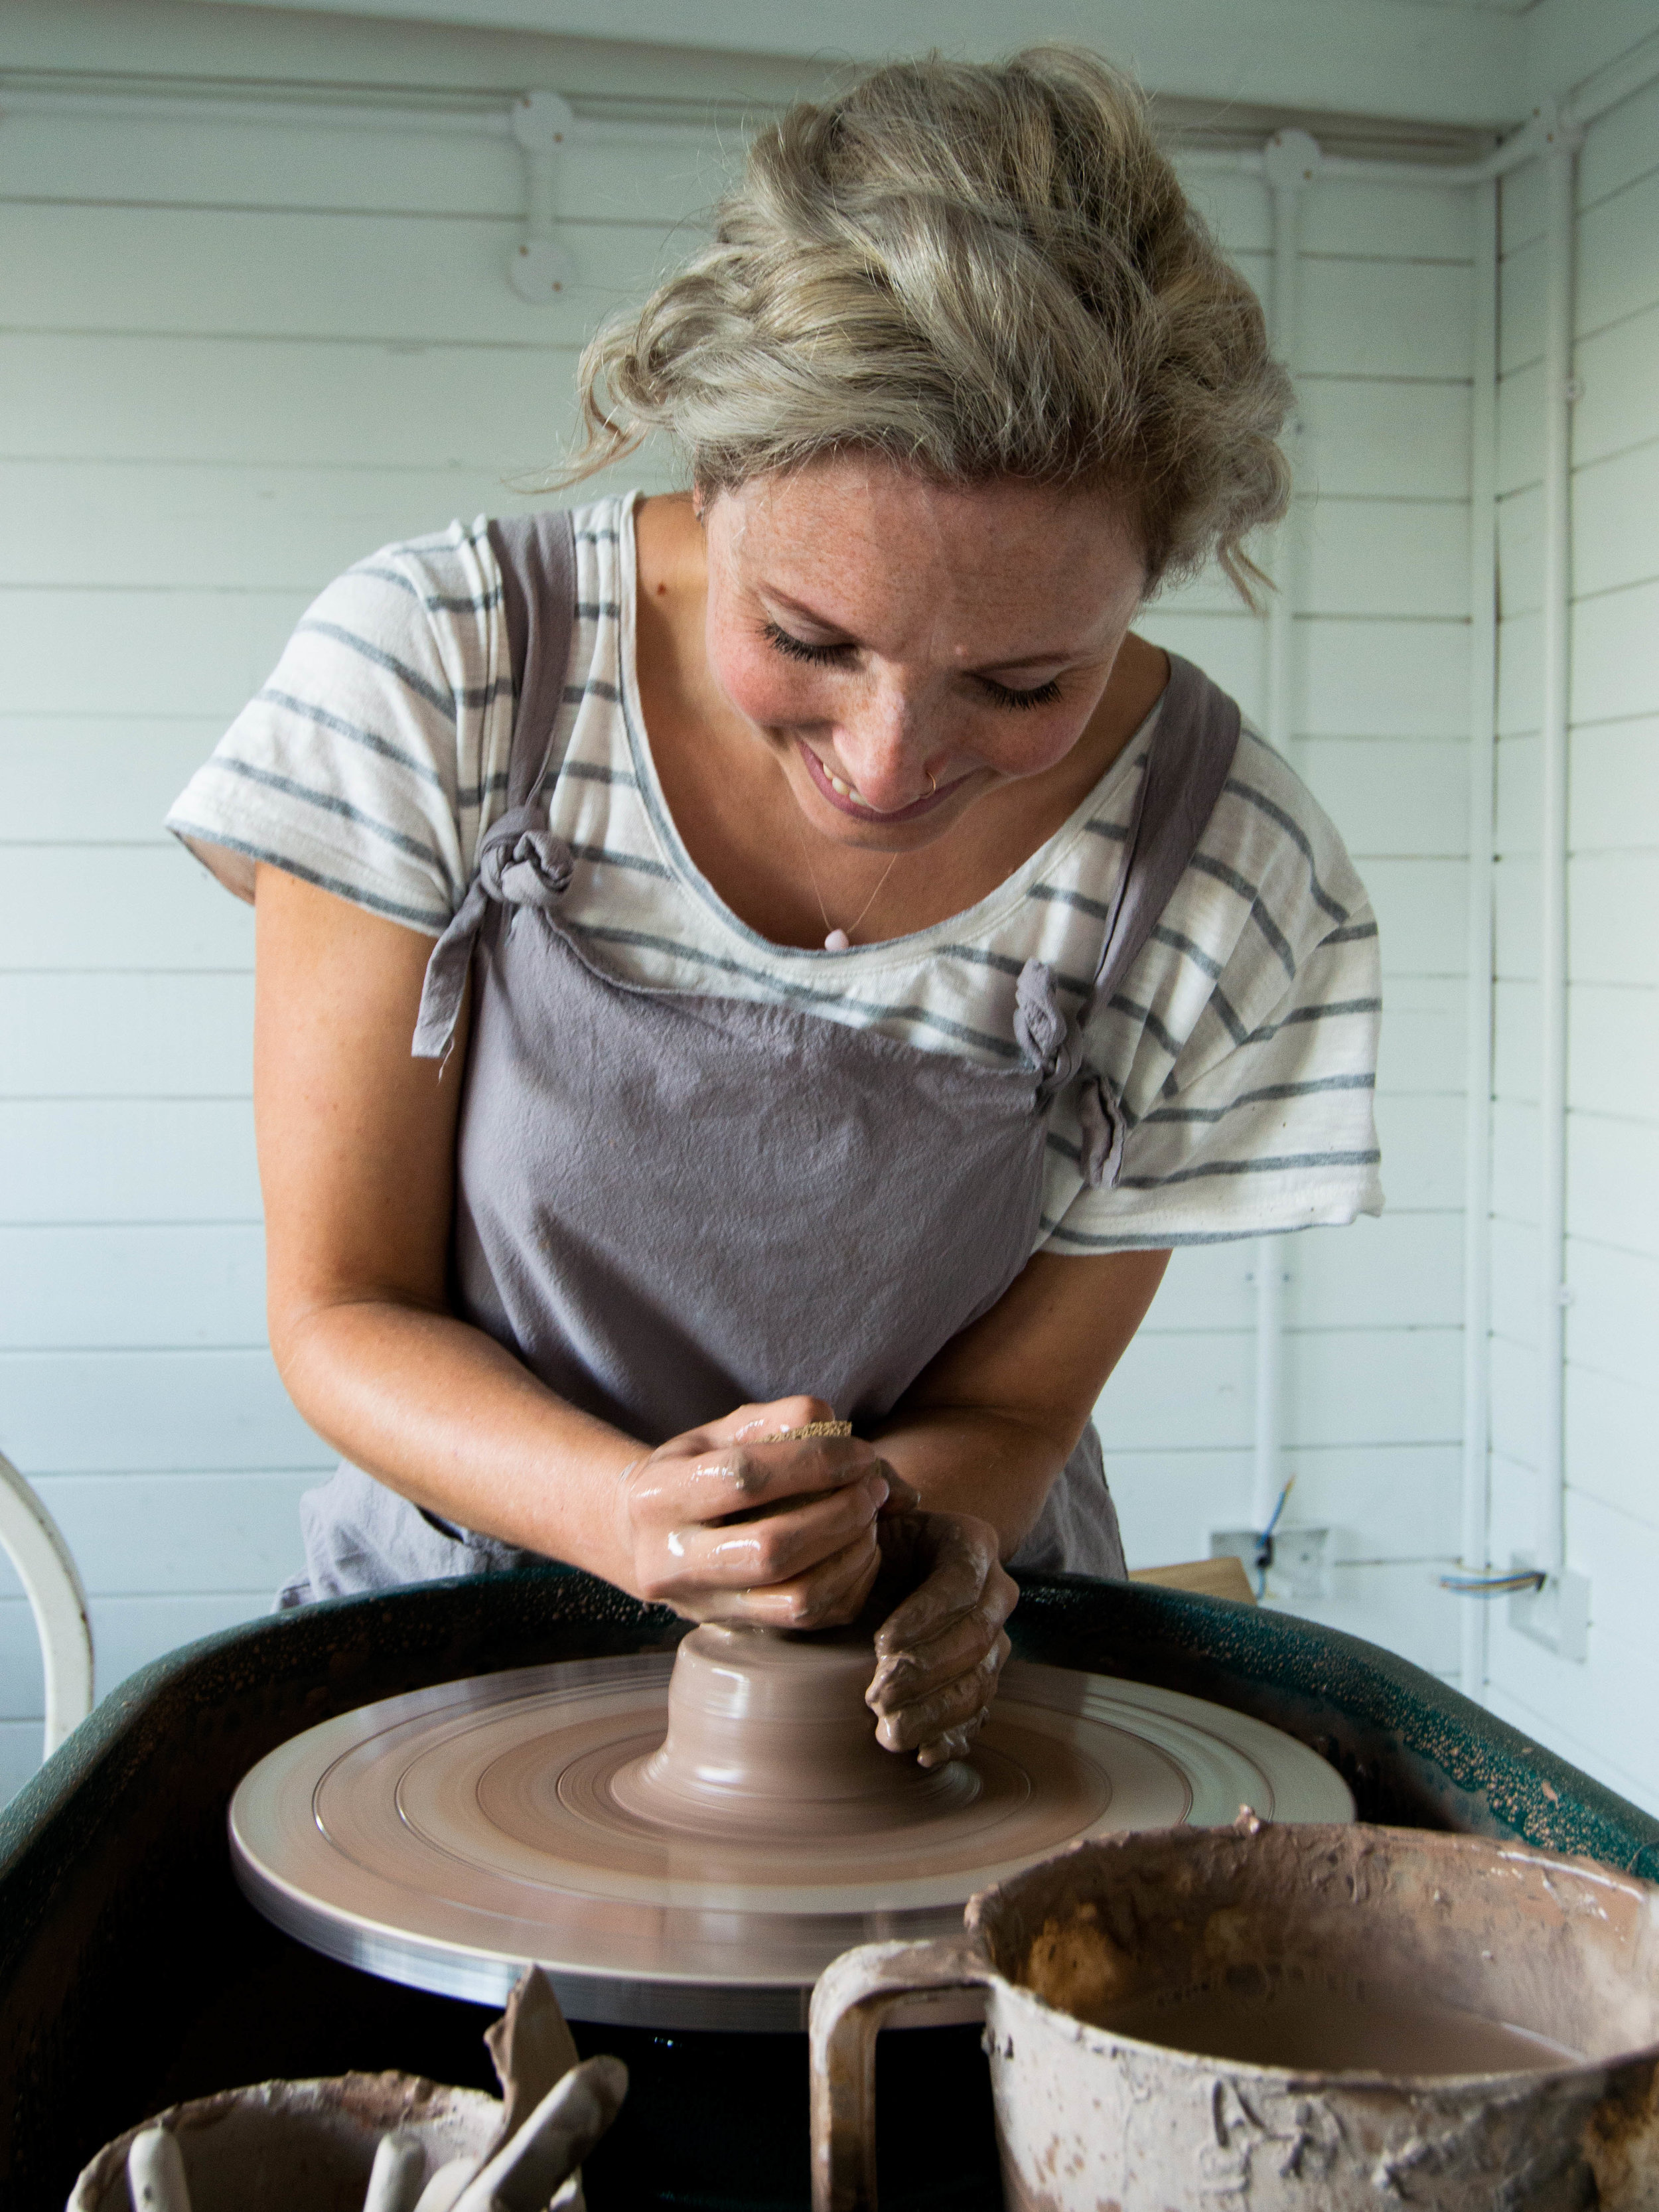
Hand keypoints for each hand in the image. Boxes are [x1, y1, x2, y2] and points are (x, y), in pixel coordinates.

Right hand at [617, 1396, 891, 1627]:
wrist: (645, 1534)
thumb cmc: (696, 1470)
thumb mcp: (724, 1430)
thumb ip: (786, 1420)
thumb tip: (858, 1449)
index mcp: (657, 1497)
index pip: (744, 1479)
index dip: (814, 1463)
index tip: (860, 1453)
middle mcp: (668, 1562)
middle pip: (772, 1549)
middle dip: (839, 1514)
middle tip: (872, 1488)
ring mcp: (700, 1605)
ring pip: (796, 1597)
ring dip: (851, 1554)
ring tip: (870, 1518)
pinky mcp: (733, 1629)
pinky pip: (809, 1620)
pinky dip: (850, 1583)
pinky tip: (859, 1550)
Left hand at [865, 1480, 1017, 1767]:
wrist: (883, 1568)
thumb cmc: (867, 1538)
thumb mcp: (868, 1509)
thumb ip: (874, 1493)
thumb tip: (896, 1495)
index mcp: (970, 1543)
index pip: (960, 1583)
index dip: (926, 1617)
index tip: (881, 1644)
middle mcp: (994, 1591)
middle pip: (977, 1638)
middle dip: (926, 1671)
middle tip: (876, 1695)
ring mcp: (992, 1639)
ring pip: (981, 1681)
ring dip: (936, 1712)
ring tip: (888, 1731)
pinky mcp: (980, 1678)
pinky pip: (980, 1714)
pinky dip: (955, 1737)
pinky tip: (924, 1753)